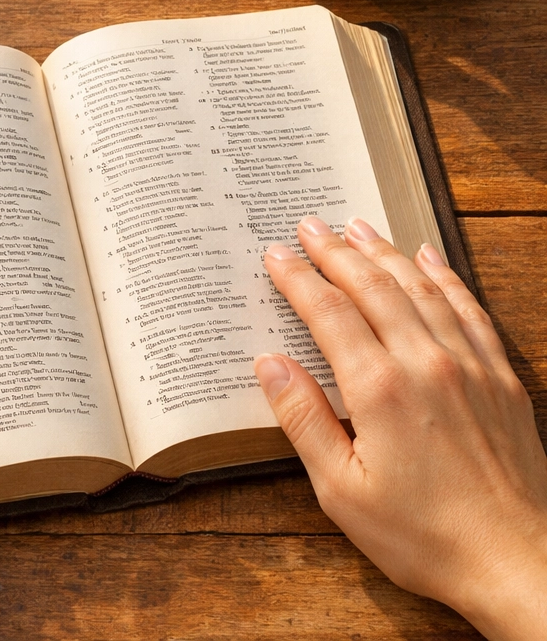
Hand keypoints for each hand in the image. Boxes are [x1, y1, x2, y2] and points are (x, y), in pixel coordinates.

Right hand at [254, 217, 546, 640]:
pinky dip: (445, 276)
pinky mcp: (500, 377)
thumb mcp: (342, 491)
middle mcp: (425, 362)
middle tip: (309, 224)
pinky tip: (429, 256)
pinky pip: (469, 309)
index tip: (276, 253)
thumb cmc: (424, 536)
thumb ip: (303, 420)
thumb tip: (269, 363)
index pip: (328, 312)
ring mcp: (468, 365)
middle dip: (335, 251)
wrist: (519, 564)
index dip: (298, 278)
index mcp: (380, 388)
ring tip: (356, 226)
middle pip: (372, 286)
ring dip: (384, 251)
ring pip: (419, 287)